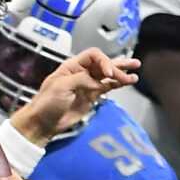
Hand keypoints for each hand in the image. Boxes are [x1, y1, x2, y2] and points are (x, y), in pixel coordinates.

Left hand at [8, 48, 139, 141]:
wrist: (43, 123)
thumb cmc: (47, 103)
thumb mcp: (61, 87)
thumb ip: (81, 80)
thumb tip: (98, 82)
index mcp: (72, 66)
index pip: (93, 56)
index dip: (104, 62)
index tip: (109, 74)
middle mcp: (82, 72)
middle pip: (103, 64)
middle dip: (118, 66)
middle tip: (133, 67)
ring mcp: (88, 84)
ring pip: (108, 75)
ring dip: (122, 74)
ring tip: (135, 73)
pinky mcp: (92, 96)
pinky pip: (107, 87)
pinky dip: (118, 85)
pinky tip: (129, 82)